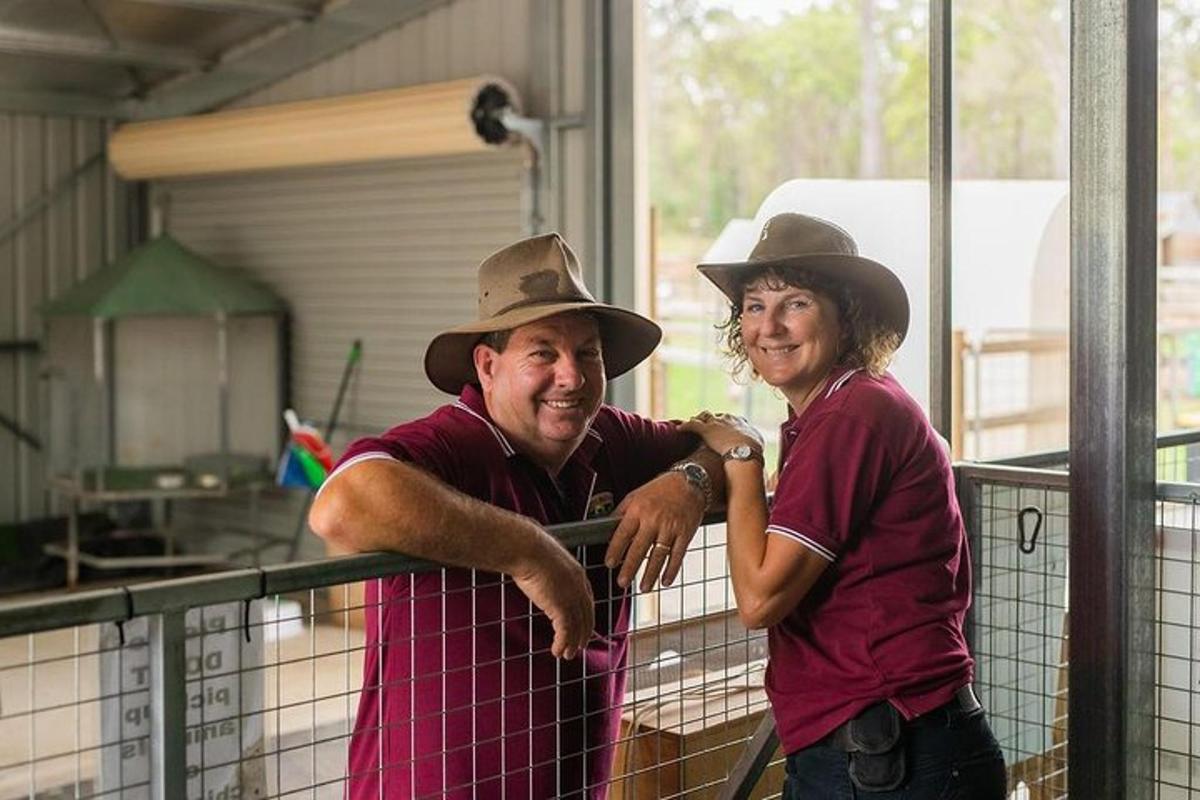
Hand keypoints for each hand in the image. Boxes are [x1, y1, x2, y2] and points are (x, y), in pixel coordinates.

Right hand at [511, 531, 594, 659]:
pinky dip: (562, 644)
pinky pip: (565, 632)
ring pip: (577, 627)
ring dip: (572, 643)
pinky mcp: (561, 608)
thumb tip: (535, 567)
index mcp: (577, 574)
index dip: (584, 615)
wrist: (527, 549)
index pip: (587, 600)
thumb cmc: (529, 549)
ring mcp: (572, 598)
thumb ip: (547, 569)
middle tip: (579, 645)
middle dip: (583, 632)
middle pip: (586, 616)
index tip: (582, 624)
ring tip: (567, 654)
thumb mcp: (545, 559)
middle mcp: (579, 588)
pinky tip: (556, 651)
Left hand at [604, 471, 704, 591]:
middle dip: (629, 568)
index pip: (623, 534)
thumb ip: (622, 512)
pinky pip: (678, 555)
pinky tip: (666, 580)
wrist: (690, 482)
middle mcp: (654, 519)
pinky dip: (672, 570)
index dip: (615, 551)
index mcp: (639, 509)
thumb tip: (607, 529)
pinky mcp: (686, 533)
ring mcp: (671, 527)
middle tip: (622, 582)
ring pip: (658, 556)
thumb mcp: (636, 495)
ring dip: (650, 575)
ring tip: (643, 587)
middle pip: (639, 549)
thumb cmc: (661, 489)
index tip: (609, 564)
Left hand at [678, 412, 763, 456]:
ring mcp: (716, 423)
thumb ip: (755, 444)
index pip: (730, 418)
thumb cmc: (753, 452)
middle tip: (705, 424)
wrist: (745, 451)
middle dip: (709, 419)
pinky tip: (678, 428)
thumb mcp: (757, 446)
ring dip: (697, 420)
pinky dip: (684, 426)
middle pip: (716, 416)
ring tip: (691, 423)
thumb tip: (757, 450)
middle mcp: (728, 419)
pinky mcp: (706, 429)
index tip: (721, 426)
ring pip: (703, 417)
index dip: (724, 422)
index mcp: (740, 422)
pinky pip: (692, 425)